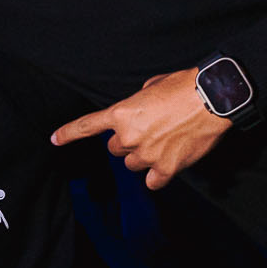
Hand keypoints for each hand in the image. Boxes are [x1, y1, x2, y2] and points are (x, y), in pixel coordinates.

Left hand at [50, 68, 230, 189]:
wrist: (211, 98)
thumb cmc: (185, 86)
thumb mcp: (152, 85)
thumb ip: (138, 100)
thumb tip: (142, 108)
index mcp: (122, 113)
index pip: (87, 126)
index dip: (69, 134)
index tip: (55, 139)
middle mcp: (129, 136)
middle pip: (116, 149)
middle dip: (127, 143)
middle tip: (149, 132)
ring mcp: (147, 155)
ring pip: (133, 166)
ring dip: (143, 158)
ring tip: (164, 143)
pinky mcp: (166, 168)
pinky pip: (152, 182)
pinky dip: (158, 176)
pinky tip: (168, 164)